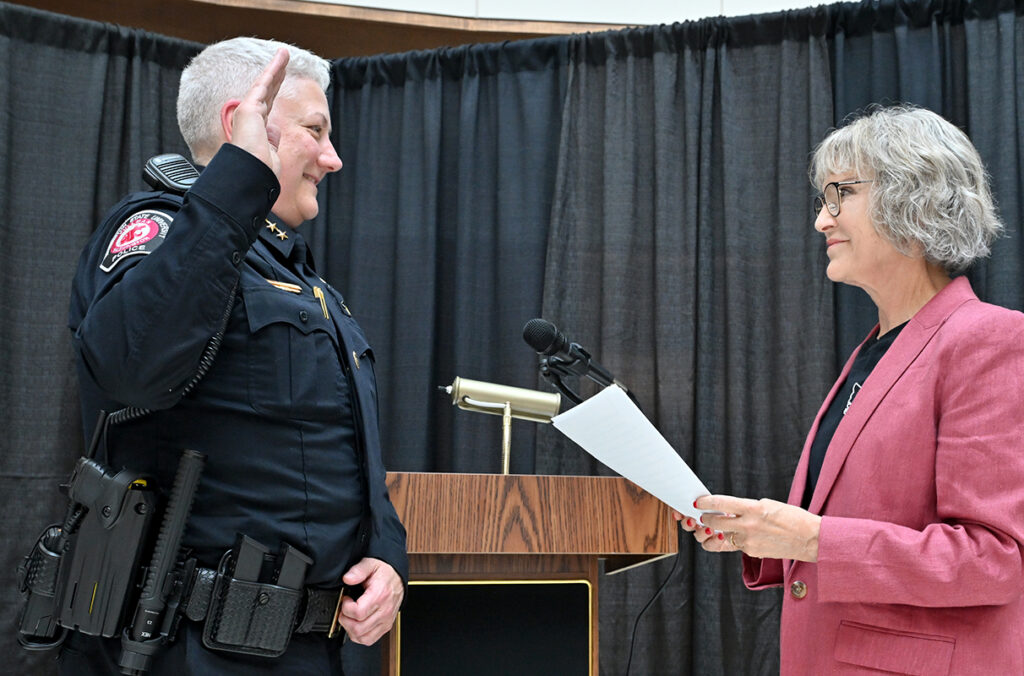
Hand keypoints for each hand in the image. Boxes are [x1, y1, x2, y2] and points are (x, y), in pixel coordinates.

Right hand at [223, 47, 288, 174]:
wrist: (251, 173)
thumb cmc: (260, 170)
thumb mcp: (271, 153)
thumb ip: (273, 139)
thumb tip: (275, 131)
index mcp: (256, 129)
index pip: (267, 104)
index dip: (275, 90)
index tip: (281, 79)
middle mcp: (251, 118)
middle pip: (267, 91)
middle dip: (277, 75)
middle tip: (284, 62)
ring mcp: (248, 111)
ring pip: (266, 84)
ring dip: (276, 67)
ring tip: (284, 54)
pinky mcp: (249, 107)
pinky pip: (264, 83)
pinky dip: (273, 70)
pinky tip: (281, 59)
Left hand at [337, 557, 404, 644]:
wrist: (398, 579)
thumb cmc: (384, 573)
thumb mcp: (370, 564)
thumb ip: (358, 570)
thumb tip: (347, 579)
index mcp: (380, 595)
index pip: (358, 613)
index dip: (346, 608)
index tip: (345, 599)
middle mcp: (384, 611)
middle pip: (358, 628)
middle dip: (345, 620)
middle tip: (344, 609)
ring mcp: (386, 621)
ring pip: (362, 637)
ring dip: (350, 630)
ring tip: (349, 617)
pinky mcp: (386, 626)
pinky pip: (369, 640)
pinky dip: (359, 636)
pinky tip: (356, 624)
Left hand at [674, 496, 820, 561]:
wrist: (809, 539)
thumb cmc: (791, 518)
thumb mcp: (768, 505)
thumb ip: (747, 507)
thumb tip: (729, 509)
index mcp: (753, 508)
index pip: (722, 503)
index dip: (706, 502)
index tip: (698, 501)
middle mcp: (748, 525)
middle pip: (714, 522)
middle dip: (706, 518)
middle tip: (704, 516)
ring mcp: (748, 540)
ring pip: (722, 535)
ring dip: (718, 530)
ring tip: (719, 525)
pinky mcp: (751, 551)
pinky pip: (736, 544)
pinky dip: (736, 539)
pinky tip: (743, 534)